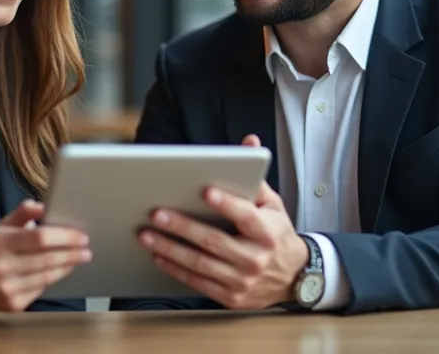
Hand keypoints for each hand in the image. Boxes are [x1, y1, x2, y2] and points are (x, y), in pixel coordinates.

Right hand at [0, 199, 91, 311]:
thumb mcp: (3, 225)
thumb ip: (24, 213)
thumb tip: (44, 207)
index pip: (40, 238)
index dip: (64, 237)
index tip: (81, 236)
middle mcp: (1, 266)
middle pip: (47, 259)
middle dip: (71, 253)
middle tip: (86, 249)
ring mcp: (7, 288)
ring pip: (47, 276)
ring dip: (67, 266)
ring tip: (79, 258)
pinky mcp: (13, 304)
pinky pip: (42, 289)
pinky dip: (55, 278)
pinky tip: (62, 270)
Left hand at [139, 134, 307, 308]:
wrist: (293, 278)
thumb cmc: (276, 234)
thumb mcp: (273, 205)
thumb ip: (255, 177)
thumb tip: (248, 142)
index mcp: (268, 233)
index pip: (245, 216)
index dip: (226, 203)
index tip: (205, 191)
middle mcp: (255, 259)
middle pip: (213, 241)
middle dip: (182, 227)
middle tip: (156, 214)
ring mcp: (242, 281)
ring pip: (200, 264)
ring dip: (170, 249)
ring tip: (146, 235)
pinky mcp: (231, 296)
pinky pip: (198, 282)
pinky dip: (175, 269)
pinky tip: (158, 255)